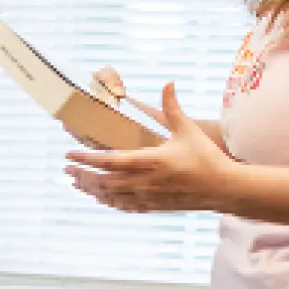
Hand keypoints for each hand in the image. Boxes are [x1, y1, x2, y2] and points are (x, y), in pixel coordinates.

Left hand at [65, 83, 236, 212]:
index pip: (110, 161)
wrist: (223, 189)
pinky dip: (109, 201)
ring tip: (76, 182)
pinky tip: (101, 198)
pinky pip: (125, 206)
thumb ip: (173, 107)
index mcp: (151, 161)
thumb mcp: (187, 130)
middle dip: (82, 174)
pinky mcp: (154, 205)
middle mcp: (145, 182)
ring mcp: (149, 197)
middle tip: (66, 167)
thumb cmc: (206, 158)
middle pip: (104, 181)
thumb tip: (168, 83)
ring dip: (91, 189)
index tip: (69, 153)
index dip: (87, 158)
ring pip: (111, 196)